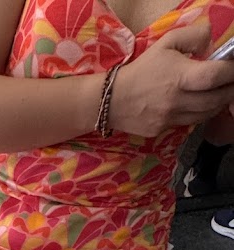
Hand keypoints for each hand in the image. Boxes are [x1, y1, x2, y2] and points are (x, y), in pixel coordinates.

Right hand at [111, 21, 233, 136]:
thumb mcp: (165, 44)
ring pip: (206, 114)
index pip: (215, 76)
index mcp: (179, 76)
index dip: (231, 73)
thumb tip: (210, 39)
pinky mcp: (163, 130)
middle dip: (230, 91)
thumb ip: (192, 36)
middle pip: (216, 100)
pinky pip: (190, 122)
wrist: (111, 100)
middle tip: (233, 84)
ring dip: (218, 104)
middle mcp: (177, 100)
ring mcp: (170, 118)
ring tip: (221, 94)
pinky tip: (200, 104)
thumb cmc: (141, 69)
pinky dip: (201, 113)